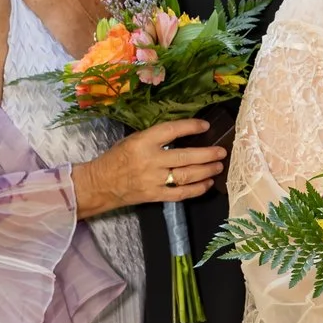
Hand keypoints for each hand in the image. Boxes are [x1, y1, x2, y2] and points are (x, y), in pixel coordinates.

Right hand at [73, 118, 225, 216]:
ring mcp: (154, 180)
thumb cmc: (117, 158)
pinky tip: (207, 183)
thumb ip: (156, 137)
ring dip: (206, 171)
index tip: (205, 126)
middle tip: (222, 151)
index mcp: (142, 142)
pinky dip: (197, 189)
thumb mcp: (133, 140)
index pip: (171, 131)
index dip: (190, 127)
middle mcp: (150, 161)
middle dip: (207, 154)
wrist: (101, 184)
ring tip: (218, 166)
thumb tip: (183, 133)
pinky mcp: (155, 195)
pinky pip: (181, 193)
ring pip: (186, 176)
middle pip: (185, 156)